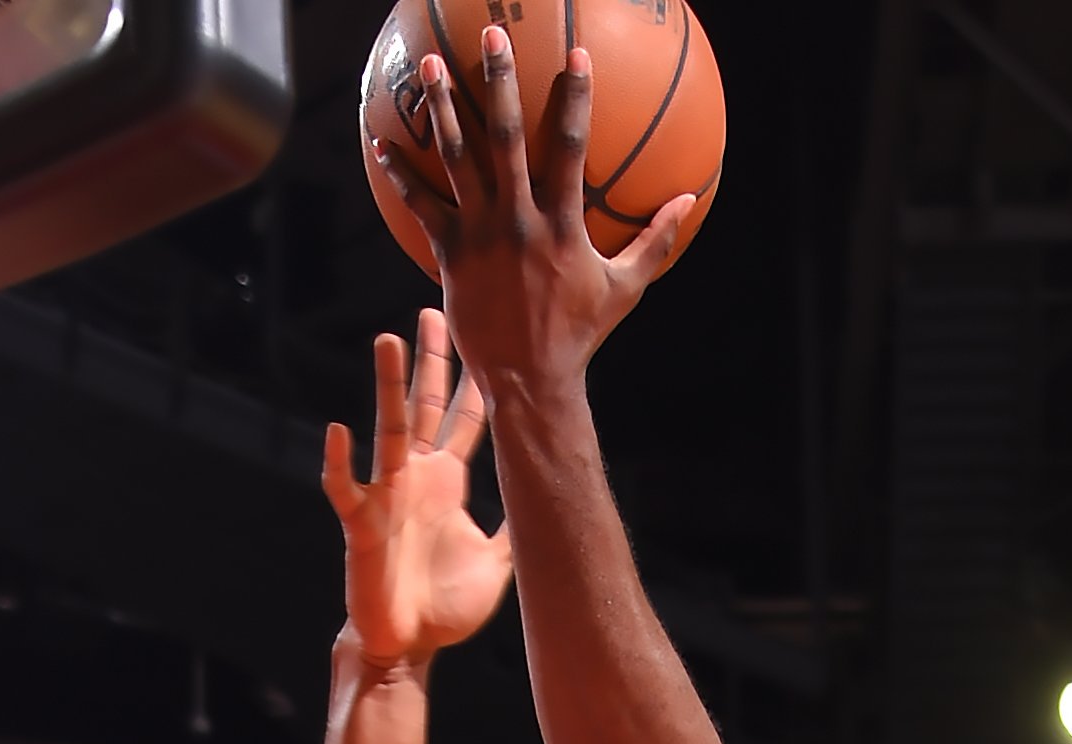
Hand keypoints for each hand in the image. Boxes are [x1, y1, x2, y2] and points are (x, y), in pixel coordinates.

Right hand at [325, 309, 510, 665]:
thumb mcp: (499, 559)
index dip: (473, 380)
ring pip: (387, 430)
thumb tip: (552, 495)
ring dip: (387, 387)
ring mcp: (386, 495)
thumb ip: (518, 523)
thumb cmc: (447, 605)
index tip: (483, 336)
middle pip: (424, 406)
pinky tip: (338, 432)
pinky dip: (339, 462)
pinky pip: (345, 488)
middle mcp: (416, 477)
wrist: (409, 643)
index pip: (463, 418)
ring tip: (387, 342)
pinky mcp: (361, 523)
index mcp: (447, 480)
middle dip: (430, 360)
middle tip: (433, 310)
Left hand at [369, 31, 693, 391]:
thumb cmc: (580, 333)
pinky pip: (421, 204)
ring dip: (442, 108)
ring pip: (457, 159)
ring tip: (426, 66)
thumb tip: (689, 201)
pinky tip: (382, 143)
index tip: (576, 55)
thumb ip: (656, 241)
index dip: (575, 98)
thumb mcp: (626, 288)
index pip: (573, 146)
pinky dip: (401, 173)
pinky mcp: (450, 254)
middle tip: (489, 37)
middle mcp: (519, 220)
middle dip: (499, 81)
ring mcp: (481, 235)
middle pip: (506, 137)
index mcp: (563, 223)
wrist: (529, 379)